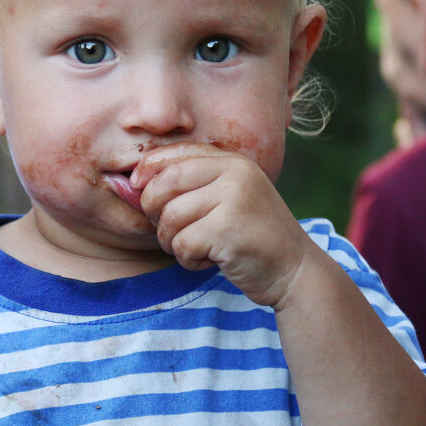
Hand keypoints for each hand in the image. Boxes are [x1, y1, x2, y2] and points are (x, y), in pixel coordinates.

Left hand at [130, 142, 314, 307]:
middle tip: (170, 231)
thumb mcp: (227, 198)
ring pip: (171, 217)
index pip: (174, 154)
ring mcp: (234, 199)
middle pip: (165, 183)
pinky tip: (210, 262)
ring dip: (172, 242)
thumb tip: (129, 183)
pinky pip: (183, 243)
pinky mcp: (229, 230)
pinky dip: (188, 260)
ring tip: (196, 249)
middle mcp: (235, 173)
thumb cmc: (252, 237)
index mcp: (232, 161)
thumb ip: (189, 185)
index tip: (137, 187)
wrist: (296, 271)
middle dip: (153, 211)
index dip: (147, 169)